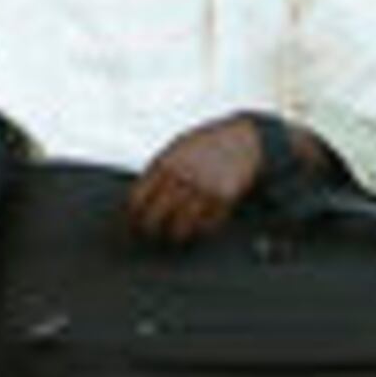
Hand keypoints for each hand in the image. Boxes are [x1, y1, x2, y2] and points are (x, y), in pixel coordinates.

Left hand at [125, 115, 269, 244]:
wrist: (243, 139)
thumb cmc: (206, 143)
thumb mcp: (176, 148)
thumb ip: (159, 169)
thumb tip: (142, 195)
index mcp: (165, 163)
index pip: (138, 198)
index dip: (133, 215)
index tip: (132, 223)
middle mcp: (182, 178)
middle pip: (155, 216)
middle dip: (149, 230)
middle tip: (149, 235)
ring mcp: (203, 190)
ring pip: (180, 227)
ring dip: (174, 236)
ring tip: (172, 238)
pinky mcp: (224, 200)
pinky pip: (206, 226)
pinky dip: (199, 231)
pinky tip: (195, 229)